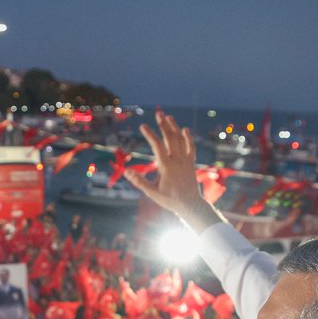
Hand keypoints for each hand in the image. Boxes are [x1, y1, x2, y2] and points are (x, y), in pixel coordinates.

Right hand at [125, 111, 219, 231]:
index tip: (142, 126)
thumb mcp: (152, 193)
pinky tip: (184, 129)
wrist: (190, 205)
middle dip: (164, 125)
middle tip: (158, 114)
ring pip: (180, 140)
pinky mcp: (191, 163)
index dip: (150, 134)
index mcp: (166, 166)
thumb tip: (126, 171)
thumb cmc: (169, 200)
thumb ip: (140, 181)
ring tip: (168, 117)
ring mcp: (186, 161)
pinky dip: (188, 138)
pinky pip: (191, 147)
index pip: (157, 146)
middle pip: (170, 138)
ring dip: (174, 127)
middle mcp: (177, 160)